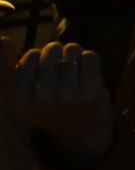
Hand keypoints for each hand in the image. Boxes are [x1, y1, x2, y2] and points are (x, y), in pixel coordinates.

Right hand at [2, 40, 115, 166]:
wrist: (80, 129)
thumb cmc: (46, 104)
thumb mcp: (17, 90)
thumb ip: (3, 66)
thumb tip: (3, 41)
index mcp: (17, 97)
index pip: (31, 54)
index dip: (40, 59)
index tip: (42, 75)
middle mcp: (40, 98)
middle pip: (52, 49)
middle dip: (59, 54)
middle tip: (61, 72)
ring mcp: (66, 96)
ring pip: (72, 50)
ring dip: (75, 56)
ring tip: (74, 73)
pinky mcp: (90, 93)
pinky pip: (90, 56)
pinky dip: (90, 61)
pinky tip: (87, 75)